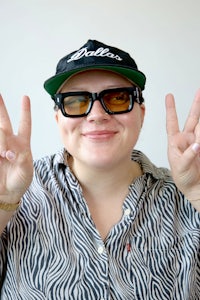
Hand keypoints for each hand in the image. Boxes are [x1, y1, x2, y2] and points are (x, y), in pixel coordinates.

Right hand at [0, 94, 32, 203]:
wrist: (7, 193)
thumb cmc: (20, 181)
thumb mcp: (26, 172)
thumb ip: (22, 160)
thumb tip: (11, 152)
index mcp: (22, 144)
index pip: (24, 124)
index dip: (25, 111)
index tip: (25, 97)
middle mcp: (8, 142)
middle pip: (4, 122)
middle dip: (1, 108)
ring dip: (0, 140)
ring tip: (3, 155)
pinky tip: (0, 155)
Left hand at [166, 89, 199, 209]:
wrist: (195, 187)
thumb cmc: (183, 177)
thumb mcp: (181, 168)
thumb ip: (188, 156)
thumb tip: (197, 145)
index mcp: (175, 142)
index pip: (172, 122)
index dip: (171, 109)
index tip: (169, 96)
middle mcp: (187, 139)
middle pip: (192, 119)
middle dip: (196, 105)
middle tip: (199, 92)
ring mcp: (197, 142)